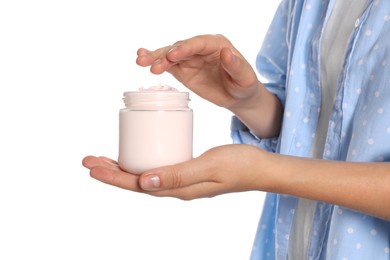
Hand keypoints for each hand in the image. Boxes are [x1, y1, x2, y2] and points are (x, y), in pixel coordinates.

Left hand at [82, 144, 268, 199]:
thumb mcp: (209, 166)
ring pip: (145, 177)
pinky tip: (138, 156)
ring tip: (105, 160)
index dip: (113, 176)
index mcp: (179, 188)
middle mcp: (177, 188)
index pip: (138, 185)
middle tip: (89, 160)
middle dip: (111, 172)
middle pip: (137, 182)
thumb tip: (143, 183)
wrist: (261, 168)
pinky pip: (158, 170)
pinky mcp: (188, 172)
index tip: (92, 166)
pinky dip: (142, 164)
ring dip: (123, 169)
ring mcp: (182, 182)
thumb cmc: (240, 165)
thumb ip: (178, 175)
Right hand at [136, 34, 282, 137]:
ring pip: (170, 55)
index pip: (198, 43)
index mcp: (217, 44)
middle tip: (151, 62)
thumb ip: (236, 65)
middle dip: (165, 54)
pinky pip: (168, 64)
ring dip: (156, 58)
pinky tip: (144, 60)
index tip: (173, 55)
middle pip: (180, 48)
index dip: (185, 48)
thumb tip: (226, 52)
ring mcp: (191, 58)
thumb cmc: (244, 84)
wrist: (238, 96)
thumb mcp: (245, 77)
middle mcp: (201, 48)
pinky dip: (157, 63)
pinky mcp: (184, 69)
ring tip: (141, 61)